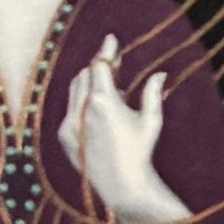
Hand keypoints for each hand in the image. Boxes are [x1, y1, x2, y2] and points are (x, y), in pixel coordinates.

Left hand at [65, 40, 183, 223]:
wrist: (122, 185)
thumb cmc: (141, 152)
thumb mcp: (151, 120)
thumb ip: (153, 93)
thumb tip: (160, 74)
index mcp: (104, 102)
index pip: (100, 66)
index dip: (106, 51)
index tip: (111, 39)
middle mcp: (82, 110)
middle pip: (85, 74)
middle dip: (100, 68)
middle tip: (117, 67)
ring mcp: (69, 123)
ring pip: (75, 90)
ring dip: (91, 84)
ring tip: (114, 94)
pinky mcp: (63, 136)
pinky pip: (70, 109)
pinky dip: (82, 104)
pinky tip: (101, 115)